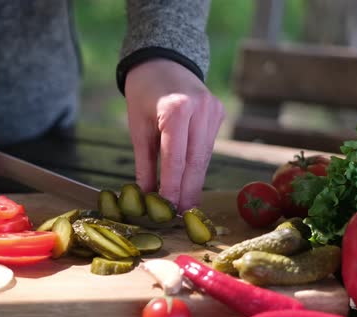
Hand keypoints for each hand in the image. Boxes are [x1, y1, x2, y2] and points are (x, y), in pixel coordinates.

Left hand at [125, 59, 224, 211]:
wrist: (162, 60)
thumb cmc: (143, 93)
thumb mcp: (137, 127)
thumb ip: (144, 163)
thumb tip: (146, 196)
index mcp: (176, 109)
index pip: (176, 158)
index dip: (172, 187)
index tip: (168, 210)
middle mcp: (200, 109)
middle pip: (196, 162)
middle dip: (188, 192)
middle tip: (181, 216)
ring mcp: (213, 111)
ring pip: (205, 157)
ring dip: (195, 182)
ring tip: (185, 206)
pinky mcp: (218, 114)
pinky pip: (208, 147)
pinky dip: (198, 166)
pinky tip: (191, 183)